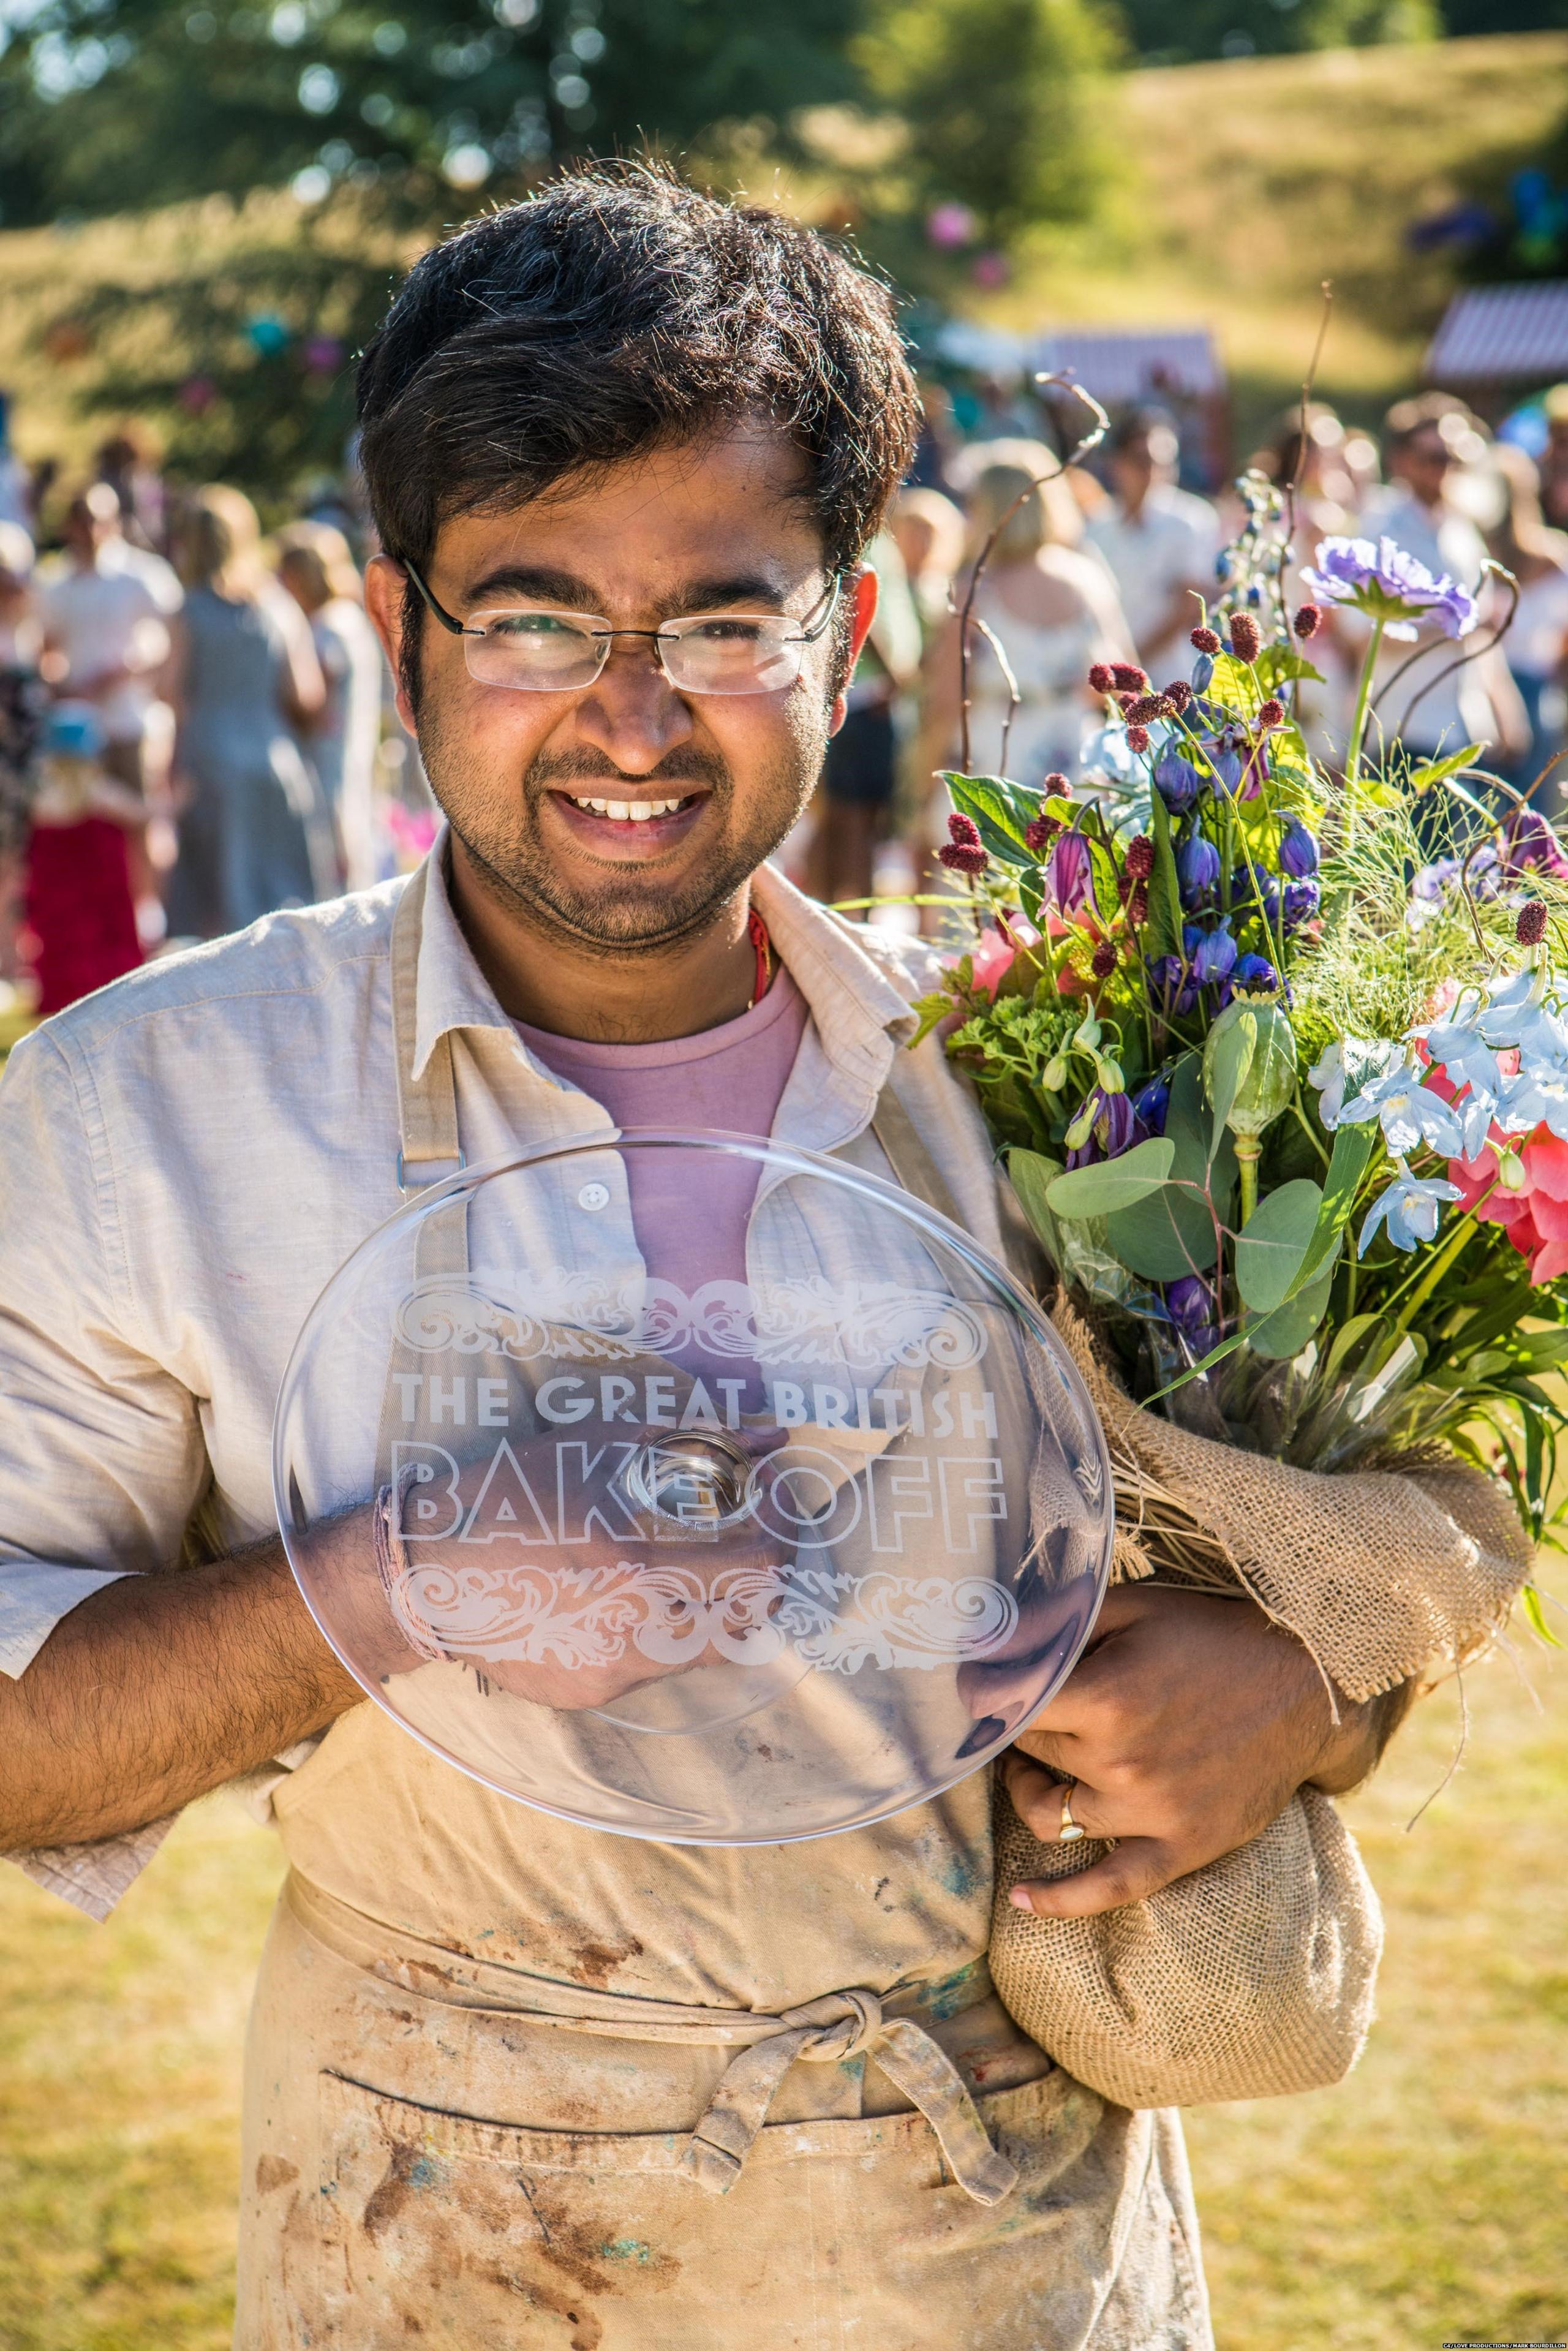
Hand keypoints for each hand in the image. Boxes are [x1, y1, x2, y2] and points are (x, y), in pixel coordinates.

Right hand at [370, 1421, 795, 1713]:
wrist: (419, 1574)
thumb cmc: (507, 1494)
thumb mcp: (597, 1449)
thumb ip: (694, 1442)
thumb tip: (771, 1432)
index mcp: (633, 1570)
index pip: (758, 1568)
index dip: (784, 1529)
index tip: (778, 1497)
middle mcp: (629, 1636)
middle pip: (748, 1620)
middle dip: (763, 1574)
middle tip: (752, 1534)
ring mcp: (609, 1674)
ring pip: (704, 1648)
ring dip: (713, 1601)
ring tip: (687, 1558)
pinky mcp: (588, 1695)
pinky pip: (651, 1665)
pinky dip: (659, 1628)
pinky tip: (624, 1593)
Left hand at [1000, 1583, 1376, 1918]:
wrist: (1306, 1685)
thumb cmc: (1211, 1635)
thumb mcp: (1132, 1606)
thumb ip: (1057, 1625)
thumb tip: (985, 1639)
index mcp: (1108, 1697)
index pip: (1007, 1706)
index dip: (984, 1693)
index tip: (975, 1686)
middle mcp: (1122, 1763)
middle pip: (1031, 1754)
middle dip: (1020, 1728)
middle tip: (1029, 1707)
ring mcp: (1151, 1813)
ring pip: (1049, 1815)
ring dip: (1031, 1788)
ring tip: (1037, 1764)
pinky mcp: (1182, 1847)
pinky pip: (1108, 1888)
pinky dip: (1060, 1900)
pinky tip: (1023, 1899)